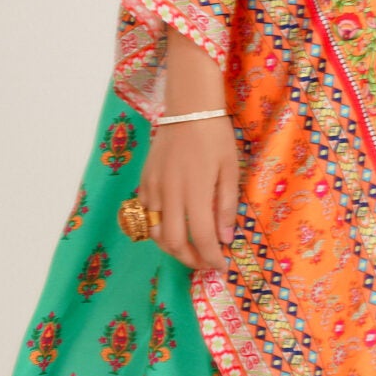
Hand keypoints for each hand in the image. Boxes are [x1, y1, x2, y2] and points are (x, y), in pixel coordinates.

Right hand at [139, 118, 238, 271]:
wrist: (189, 108)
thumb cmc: (215, 137)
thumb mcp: (230, 170)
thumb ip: (226, 206)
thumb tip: (225, 239)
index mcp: (195, 192)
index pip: (202, 239)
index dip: (212, 258)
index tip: (221, 266)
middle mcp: (169, 194)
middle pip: (174, 243)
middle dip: (190, 260)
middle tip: (206, 262)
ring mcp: (153, 188)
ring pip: (156, 232)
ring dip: (173, 247)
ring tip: (190, 249)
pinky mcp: (144, 181)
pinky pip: (148, 214)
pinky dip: (160, 227)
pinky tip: (175, 223)